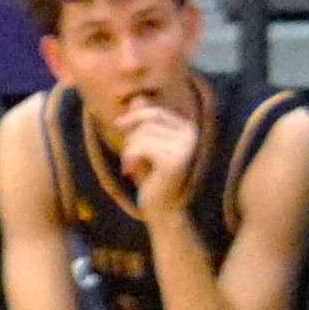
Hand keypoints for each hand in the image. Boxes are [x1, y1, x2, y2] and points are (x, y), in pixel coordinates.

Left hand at [113, 92, 200, 213]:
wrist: (164, 211)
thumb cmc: (154, 179)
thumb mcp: (147, 148)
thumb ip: (143, 125)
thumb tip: (136, 98)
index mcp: (188, 129)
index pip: (157, 113)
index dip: (135, 116)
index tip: (118, 125)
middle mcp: (190, 135)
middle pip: (148, 122)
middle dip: (132, 138)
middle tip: (127, 158)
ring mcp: (184, 147)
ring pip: (142, 135)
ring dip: (129, 151)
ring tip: (128, 166)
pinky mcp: (173, 161)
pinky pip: (141, 147)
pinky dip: (130, 157)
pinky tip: (129, 172)